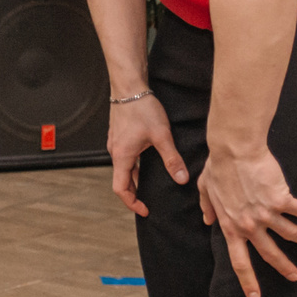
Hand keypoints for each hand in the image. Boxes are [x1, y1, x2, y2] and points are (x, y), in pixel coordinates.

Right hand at [108, 94, 188, 218]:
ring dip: (134, 178)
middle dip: (134, 193)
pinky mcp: (118, 135)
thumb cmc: (142, 108)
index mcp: (122, 156)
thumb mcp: (161, 136)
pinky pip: (124, 157)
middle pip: (121, 180)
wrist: (129, 87)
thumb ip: (172, 159)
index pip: (120, 189)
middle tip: (149, 200)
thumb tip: (181, 179)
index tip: (144, 209)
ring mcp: (115, 143)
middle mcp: (115, 152)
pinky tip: (147, 160)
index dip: (132, 203)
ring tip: (150, 183)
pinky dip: (133, 166)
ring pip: (123, 168)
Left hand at [197, 146, 296, 296]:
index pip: (239, 260)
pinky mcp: (280, 200)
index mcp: (230, 226)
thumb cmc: (219, 167)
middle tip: (294, 277)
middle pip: (269, 254)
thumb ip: (208, 207)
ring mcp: (266, 214)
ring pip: (288, 234)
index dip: (247, 280)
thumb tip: (206, 219)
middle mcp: (249, 225)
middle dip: (283, 267)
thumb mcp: (206, 189)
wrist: (234, 150)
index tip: (254, 296)